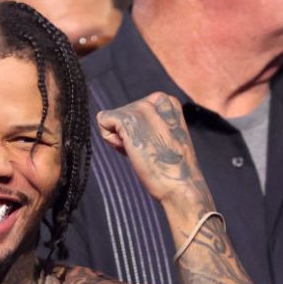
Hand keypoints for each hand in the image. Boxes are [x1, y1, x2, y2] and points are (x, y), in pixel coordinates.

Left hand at [96, 92, 213, 218]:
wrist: (179, 184)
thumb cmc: (172, 169)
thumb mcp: (166, 137)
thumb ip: (150, 125)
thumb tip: (124, 127)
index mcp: (169, 102)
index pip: (135, 109)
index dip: (136, 131)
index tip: (151, 145)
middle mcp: (158, 99)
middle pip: (122, 113)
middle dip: (126, 134)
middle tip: (145, 151)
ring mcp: (143, 108)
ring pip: (111, 118)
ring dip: (119, 139)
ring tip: (140, 152)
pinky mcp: (129, 119)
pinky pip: (103, 121)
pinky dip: (110, 140)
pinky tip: (129, 151)